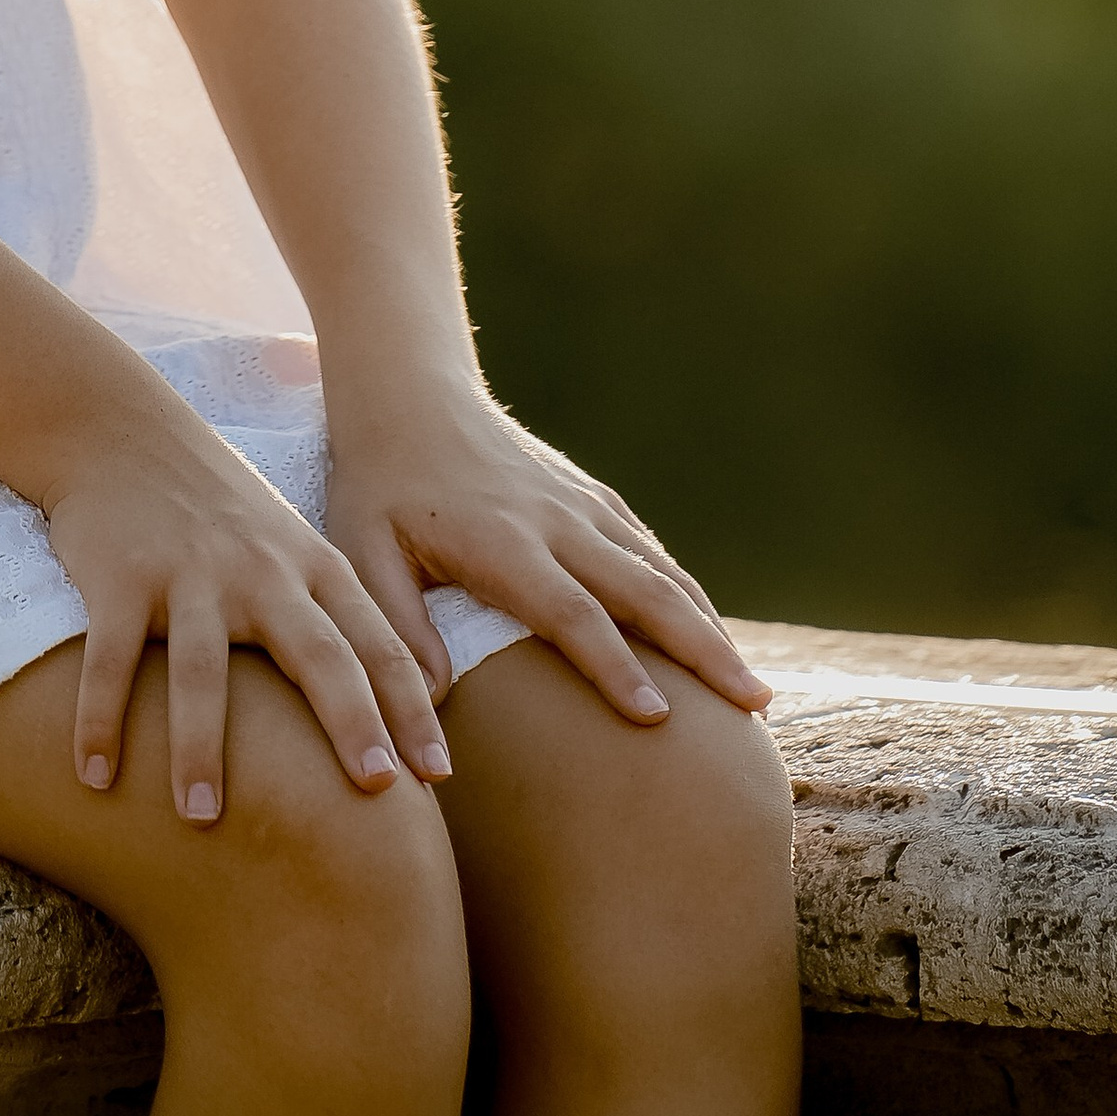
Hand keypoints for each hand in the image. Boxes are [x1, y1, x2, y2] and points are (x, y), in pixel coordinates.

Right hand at [40, 404, 456, 822]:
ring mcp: (189, 572)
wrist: (120, 429)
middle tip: (377, 790)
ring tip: (204, 817)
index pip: (375, 644)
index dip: (409, 709)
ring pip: (201, 667)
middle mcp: (260, 570)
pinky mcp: (121, 576)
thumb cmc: (217, 510)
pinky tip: (94, 775)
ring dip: (200, 745)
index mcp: (310, 567)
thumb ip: (330, 618)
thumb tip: (387, 716)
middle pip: (315, 651)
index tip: (439, 776)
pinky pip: (111, 657)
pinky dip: (100, 718)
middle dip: (351, 719)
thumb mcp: (287, 549)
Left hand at [320, 373, 771, 727]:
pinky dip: (685, 592)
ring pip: (660, 569)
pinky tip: (708, 633)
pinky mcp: (588, 494)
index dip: (615, 666)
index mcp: (503, 542)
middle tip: (755, 707)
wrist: (408, 390)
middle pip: (645, 590)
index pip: (571, 612)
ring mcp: (579, 504)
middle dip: (703, 650)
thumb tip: (426, 725)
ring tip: (753, 690)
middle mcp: (556, 521)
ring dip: (709, 627)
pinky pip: (647, 546)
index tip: (658, 719)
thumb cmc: (376, 482)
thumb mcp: (362, 553)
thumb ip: (397, 633)